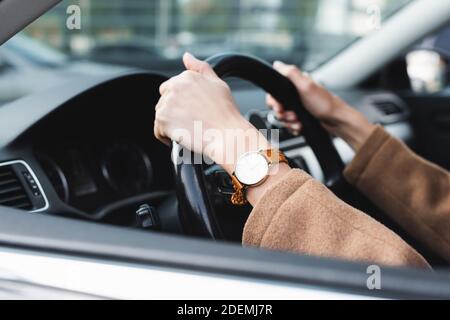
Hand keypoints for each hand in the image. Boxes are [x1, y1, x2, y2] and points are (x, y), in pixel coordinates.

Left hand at [154, 53, 270, 174]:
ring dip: (171, 123)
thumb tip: (186, 56)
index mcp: (187, 77)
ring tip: (188, 129)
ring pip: (161, 115)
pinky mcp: (162, 120)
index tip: (191, 111)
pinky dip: (166, 136)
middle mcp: (175, 87)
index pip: (172, 87)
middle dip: (174, 111)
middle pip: (164, 100)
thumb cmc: (226, 113)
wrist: (227, 135)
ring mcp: (167, 103)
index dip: (181, 101)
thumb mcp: (218, 83)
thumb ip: (200, 68)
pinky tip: (180, 137)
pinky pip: (158, 130)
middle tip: (191, 121)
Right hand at [267, 61, 375, 149]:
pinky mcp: (301, 117)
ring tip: (299, 122)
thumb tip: (277, 64)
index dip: (274, 102)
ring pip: (283, 117)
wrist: (337, 122)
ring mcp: (298, 107)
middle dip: (283, 114)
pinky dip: (294, 127)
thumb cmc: (325, 104)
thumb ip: (291, 74)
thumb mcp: (307, 86)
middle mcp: (296, 94)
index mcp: (296, 84)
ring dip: (290, 122)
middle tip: (292, 116)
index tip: (279, 108)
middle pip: (277, 106)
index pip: (274, 92)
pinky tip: (300, 127)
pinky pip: (289, 124)